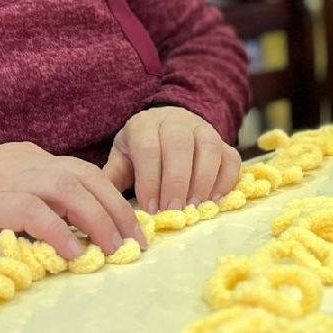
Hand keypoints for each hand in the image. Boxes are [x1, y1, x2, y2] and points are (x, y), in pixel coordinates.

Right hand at [0, 142, 145, 259]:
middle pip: (86, 179)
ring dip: (98, 221)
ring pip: (68, 191)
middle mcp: (26, 161)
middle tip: (135, 243)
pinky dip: (59, 231)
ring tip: (114, 250)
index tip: (132, 228)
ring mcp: (8, 176)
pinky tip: (74, 252)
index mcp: (31, 158)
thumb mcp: (3, 199)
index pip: (85, 174)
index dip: (113, 199)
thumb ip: (34, 209)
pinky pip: (34, 212)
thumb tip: (73, 236)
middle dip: (117, 211)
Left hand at [102, 106, 240, 213]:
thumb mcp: (122, 158)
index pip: (148, 149)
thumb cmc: (141, 149)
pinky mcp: (223, 142)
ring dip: (202, 182)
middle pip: (179, 147)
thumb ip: (112, 177)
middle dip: (176, 182)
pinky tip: (213, 201)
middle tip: (173, 211)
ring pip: (208, 149)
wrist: (166, 126)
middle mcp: (175, 121)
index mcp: (145, 124)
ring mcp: (203, 129)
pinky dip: (225, 180)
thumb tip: (101, 204)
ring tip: (193, 208)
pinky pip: (230, 158)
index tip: (150, 209)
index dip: (150, 181)